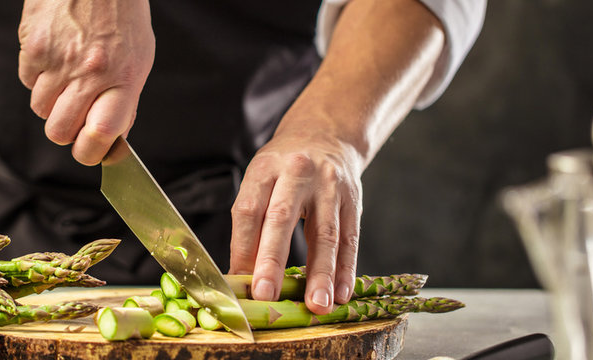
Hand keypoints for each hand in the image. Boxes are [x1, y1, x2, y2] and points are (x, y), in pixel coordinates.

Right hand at [18, 0, 154, 164]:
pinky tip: (53, 57)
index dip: (90, 152)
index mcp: (123, 78)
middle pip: (60, 131)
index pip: (101, 133)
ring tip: (66, 78)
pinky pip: (26, 81)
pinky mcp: (33, 46)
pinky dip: (36, 77)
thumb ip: (125, 100)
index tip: (89, 152)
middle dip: (65, 132)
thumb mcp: (139, 58)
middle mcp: (90, 72)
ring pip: (40, 110)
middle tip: (73, 118)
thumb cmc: (121, 15)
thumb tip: (111, 140)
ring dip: (50, 103)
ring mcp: (58, 60)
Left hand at [229, 121, 364, 315]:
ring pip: (324, 234)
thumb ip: (250, 224)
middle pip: (281, 219)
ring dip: (320, 274)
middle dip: (272, 261)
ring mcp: (329, 186)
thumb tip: (241, 276)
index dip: (241, 248)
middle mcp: (296, 172)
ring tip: (317, 305)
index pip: (248, 211)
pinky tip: (342, 293)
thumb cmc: (283, 167)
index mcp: (264, 168)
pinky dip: (346, 269)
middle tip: (266, 295)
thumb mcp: (260, 181)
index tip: (238, 282)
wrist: (325, 134)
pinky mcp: (354, 200)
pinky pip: (350, 239)